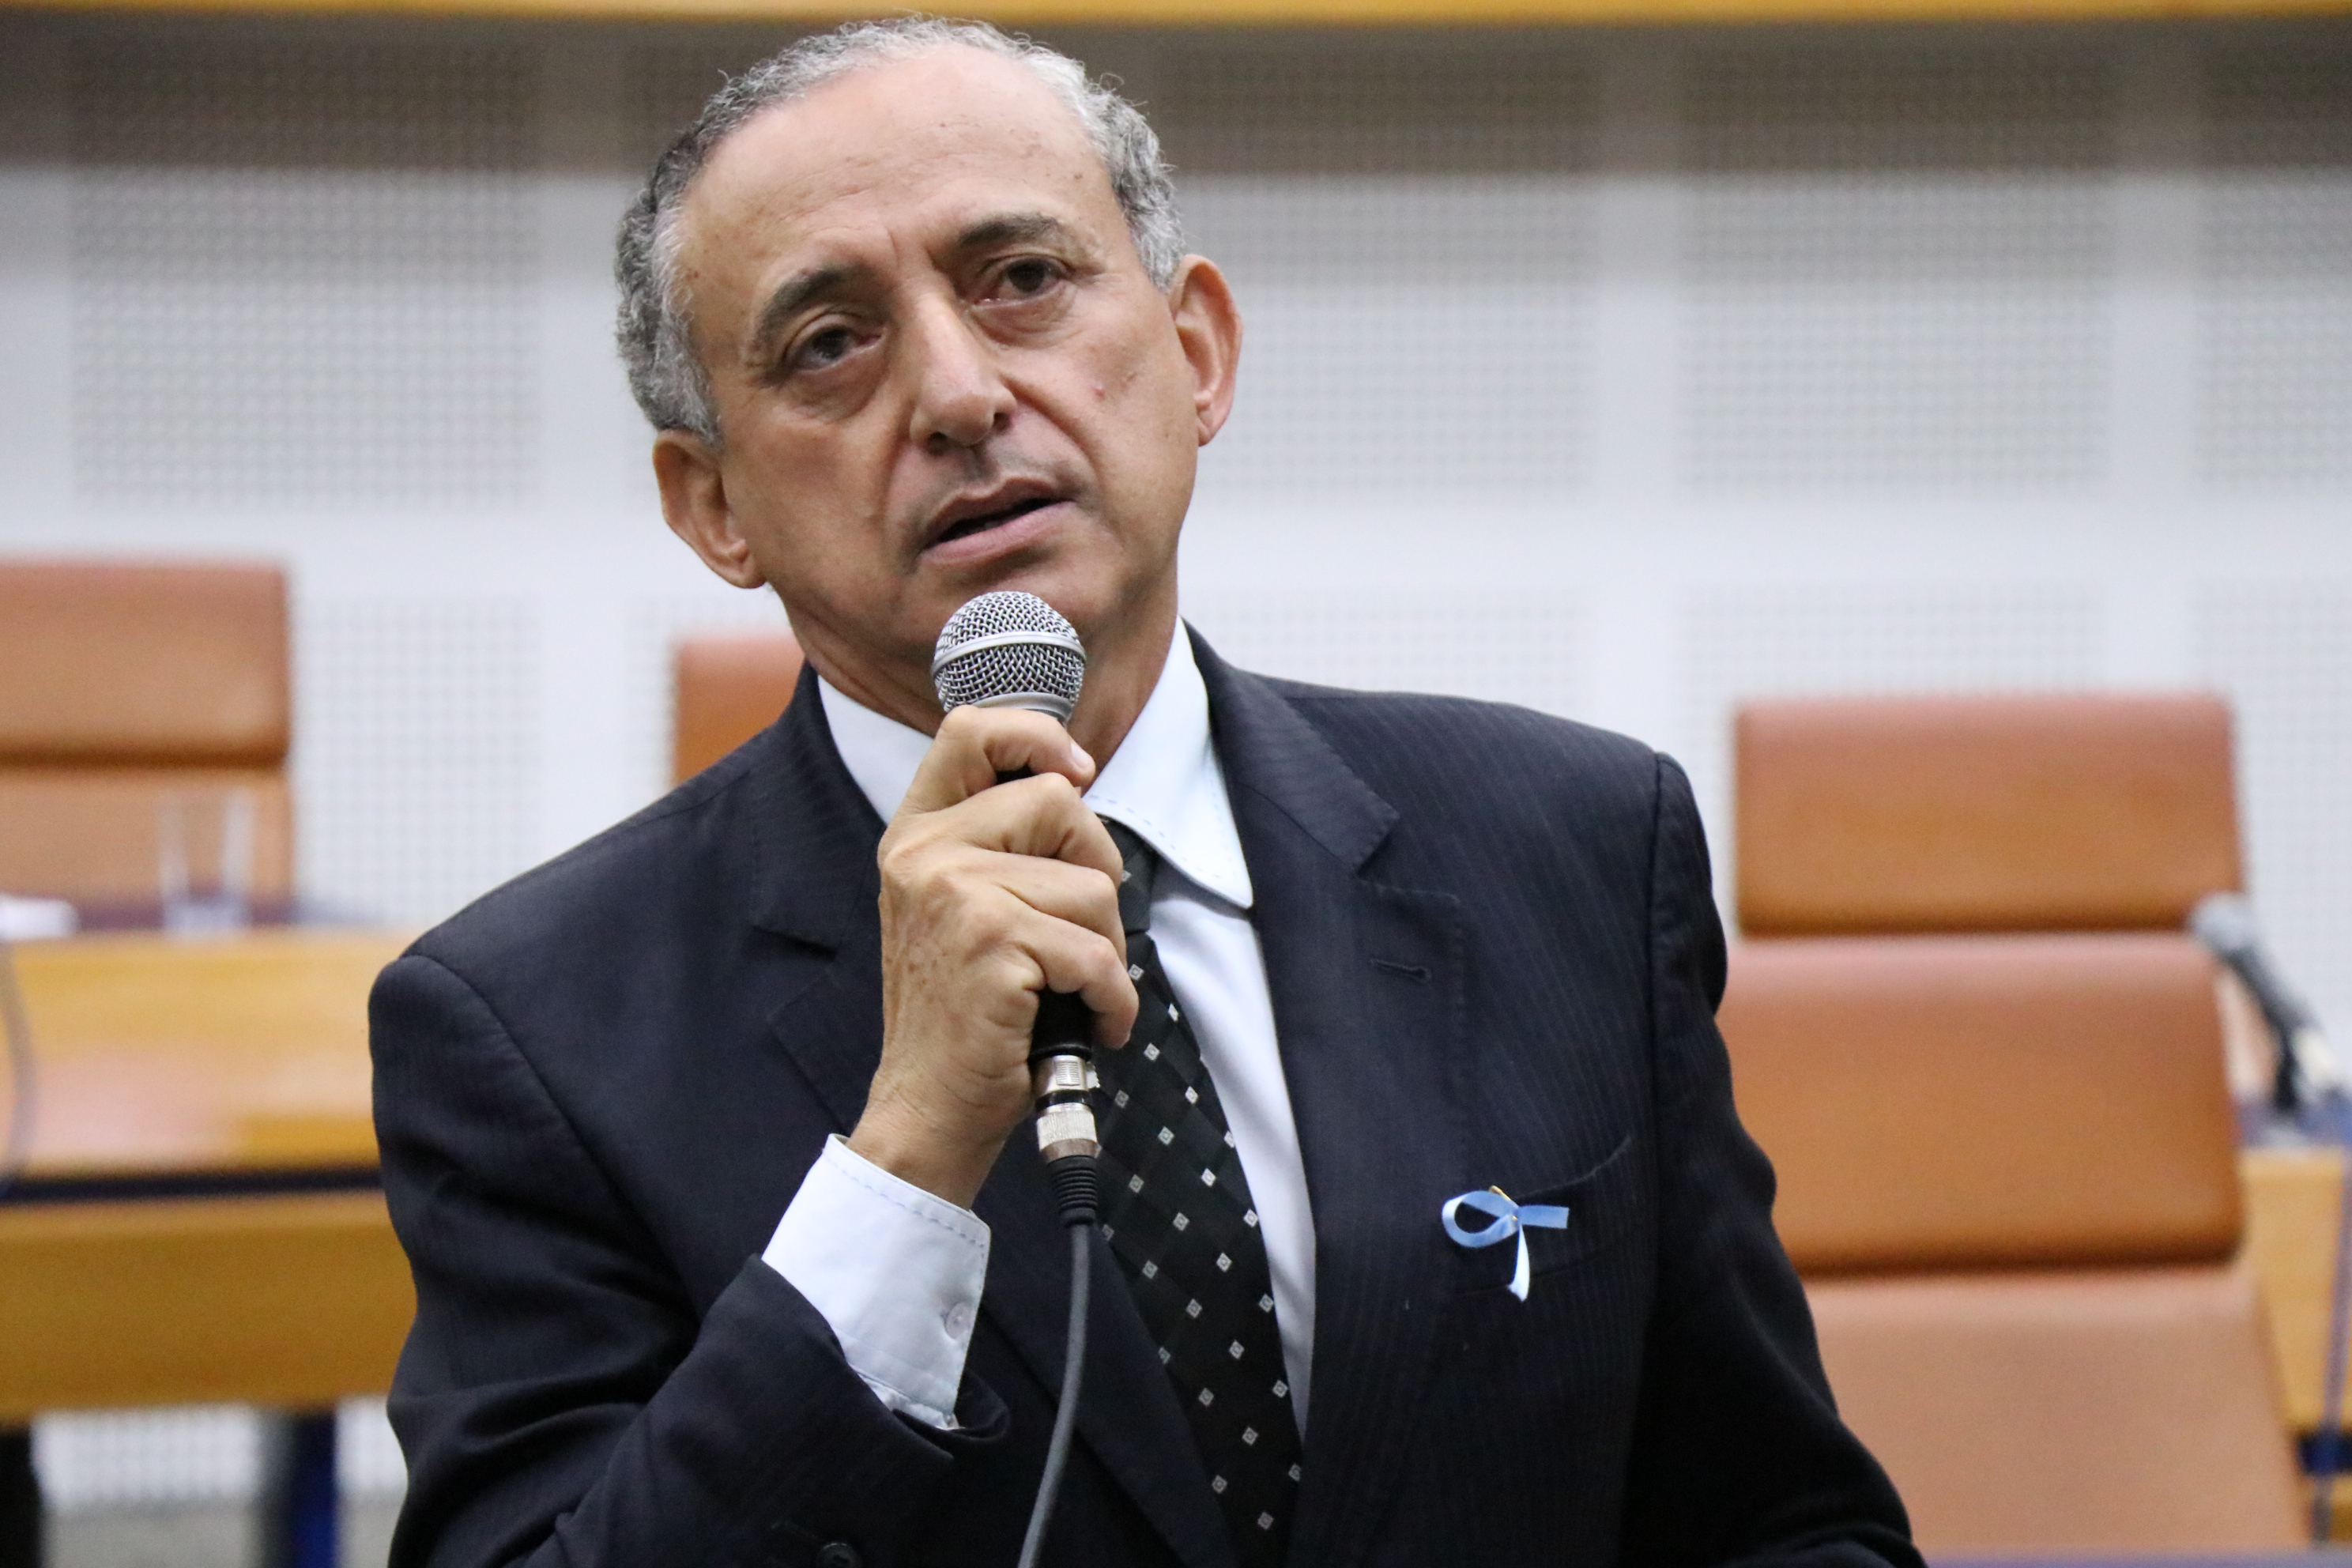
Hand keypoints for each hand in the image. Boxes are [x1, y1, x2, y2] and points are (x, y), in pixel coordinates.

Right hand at [850, 705, 1136, 1208]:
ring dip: (1107, 951)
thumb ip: (999, 844)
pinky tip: (1090, 1024)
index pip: (970, 731)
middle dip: (1096, 869)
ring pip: (1091, 886)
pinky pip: (1097, 951)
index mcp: (916, 835)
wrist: (929, 1108)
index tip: (1077, 773)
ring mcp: (953, 893)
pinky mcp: (990, 941)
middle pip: (1058, 803)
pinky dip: (1112, 1000)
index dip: (1036, 736)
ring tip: (1075, 991)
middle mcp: (923, 853)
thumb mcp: (961, 909)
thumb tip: (1074, 784)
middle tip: (1081, 935)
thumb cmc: (965, 1013)